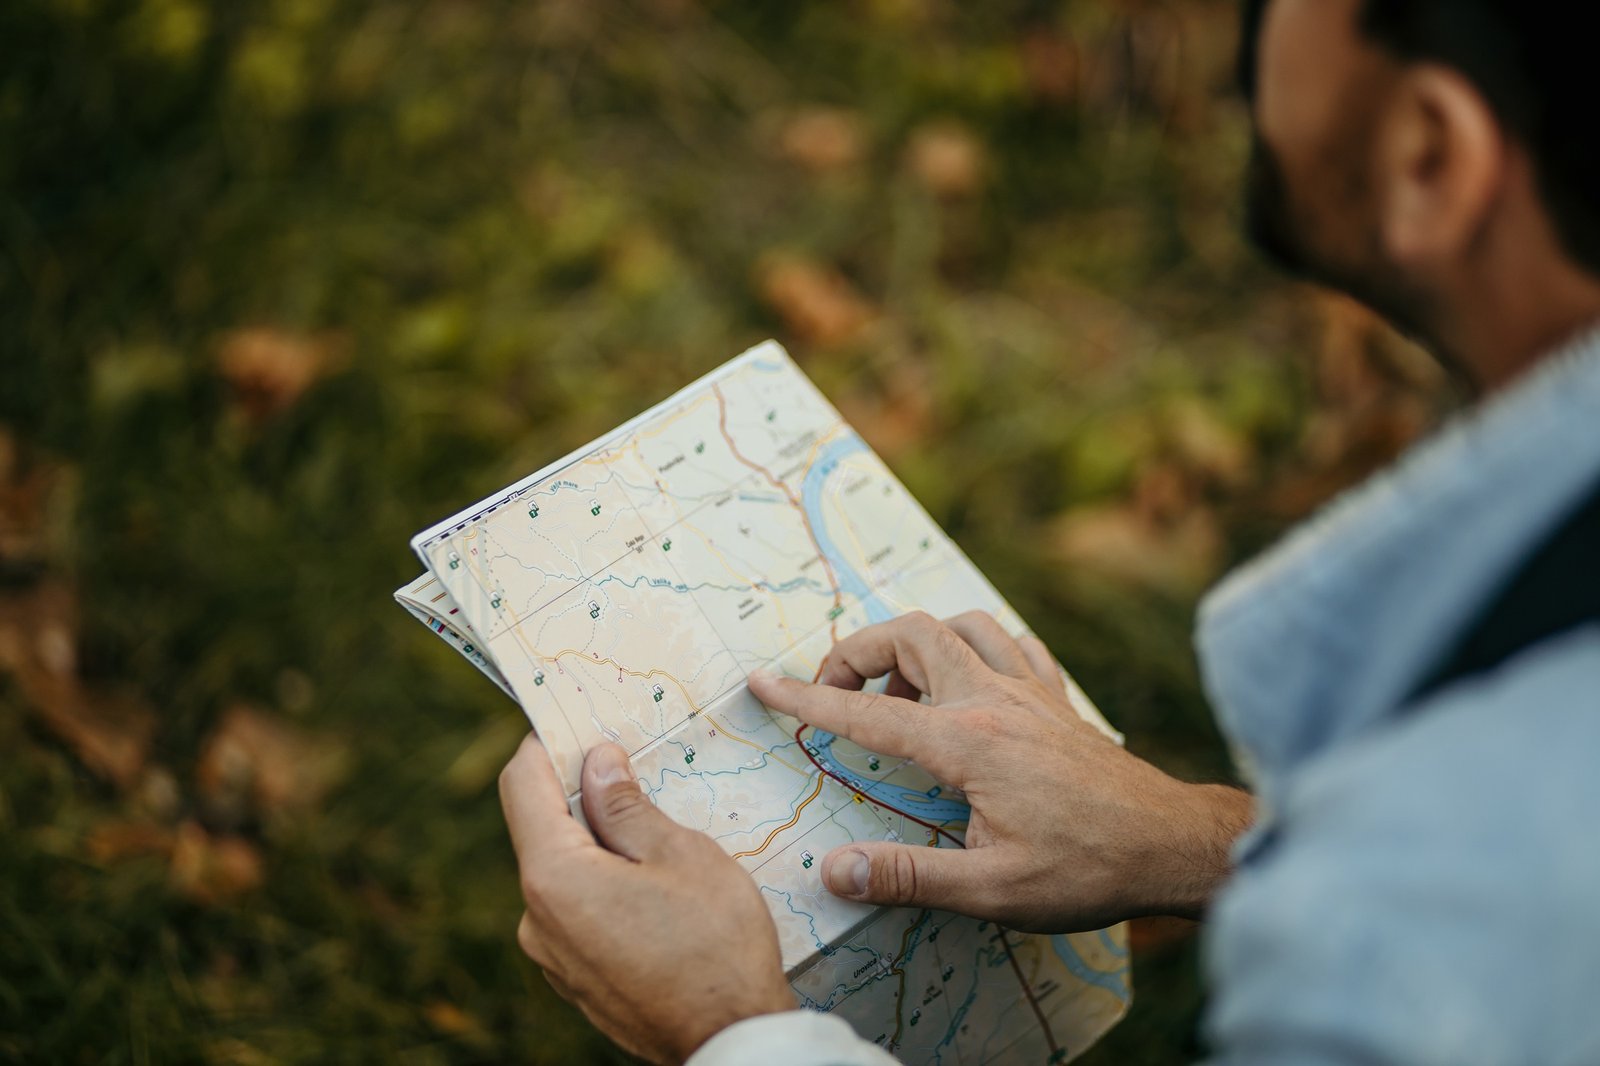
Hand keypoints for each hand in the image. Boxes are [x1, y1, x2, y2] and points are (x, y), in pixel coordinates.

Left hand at [499, 736, 795, 1063]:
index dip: (547, 742)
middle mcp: (536, 918)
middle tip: (636, 770)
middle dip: (583, 793)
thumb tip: (597, 763)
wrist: (730, 1039)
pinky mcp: (575, 979)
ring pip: (564, 872)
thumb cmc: (716, 944)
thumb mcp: (680, 855)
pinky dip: (605, 885)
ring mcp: (552, 955)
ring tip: (659, 838)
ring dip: (600, 844)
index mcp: (555, 877)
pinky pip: (578, 912)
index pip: (524, 784)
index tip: (580, 720)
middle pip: (543, 828)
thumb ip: (627, 806)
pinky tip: (655, 890)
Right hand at [748, 611, 1252, 932]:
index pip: (866, 715)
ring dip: (916, 643)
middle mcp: (993, 700)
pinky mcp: (1056, 697)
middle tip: (838, 697)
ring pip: (960, 623)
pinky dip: (975, 646)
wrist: (1172, 844)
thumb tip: (835, 872)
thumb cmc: (1086, 869)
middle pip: (908, 635)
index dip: (806, 699)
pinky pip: (1009, 642)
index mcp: (966, 743)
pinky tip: (970, 681)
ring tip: (899, 695)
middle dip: (856, 653)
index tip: (761, 684)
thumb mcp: (992, 889)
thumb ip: (907, 878)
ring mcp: (1029, 691)